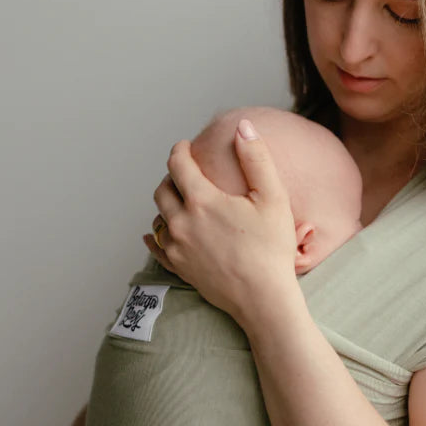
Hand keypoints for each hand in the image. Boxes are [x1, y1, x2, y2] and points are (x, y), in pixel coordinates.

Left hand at [144, 119, 297, 326]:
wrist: (263, 299)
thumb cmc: (272, 248)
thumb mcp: (273, 198)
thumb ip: (256, 159)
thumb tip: (243, 127)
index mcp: (202, 201)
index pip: (178, 165)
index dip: (180, 150)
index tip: (186, 146)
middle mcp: (182, 223)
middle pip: (162, 190)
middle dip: (171, 176)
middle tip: (184, 172)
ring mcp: (177, 248)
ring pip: (157, 218)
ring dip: (165, 204)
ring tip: (179, 200)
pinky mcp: (179, 269)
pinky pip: (155, 248)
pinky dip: (153, 237)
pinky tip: (153, 235)